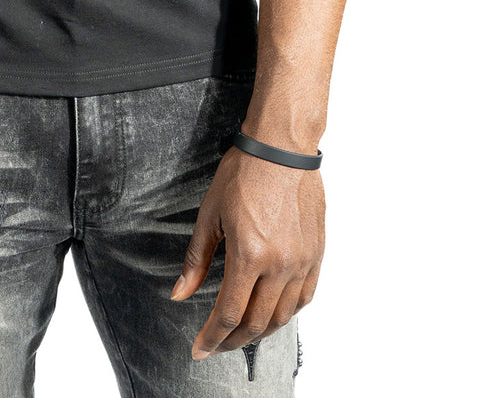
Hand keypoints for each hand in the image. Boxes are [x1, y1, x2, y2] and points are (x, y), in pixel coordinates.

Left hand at [169, 145, 324, 359]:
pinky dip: (286, 313)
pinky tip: (272, 314)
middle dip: (233, 341)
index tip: (199, 348)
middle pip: (257, 323)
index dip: (212, 337)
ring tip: (241, 334)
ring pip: (282, 316)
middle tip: (216, 345)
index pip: (229, 313)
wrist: (281, 148)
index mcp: (250, 255)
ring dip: (260, 332)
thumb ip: (196, 260)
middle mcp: (280, 265)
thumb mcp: (210, 214)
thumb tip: (180, 293)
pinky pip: (304, 297)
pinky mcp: (316, 254)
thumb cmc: (244, 173)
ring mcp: (302, 262)